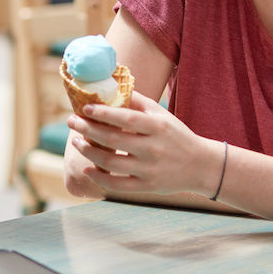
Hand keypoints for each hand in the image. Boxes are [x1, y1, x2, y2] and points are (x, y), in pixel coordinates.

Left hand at [66, 91, 218, 196]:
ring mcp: (149, 170)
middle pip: (113, 140)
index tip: (84, 108)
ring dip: (89, 152)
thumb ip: (138, 102)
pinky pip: (117, 185)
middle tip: (71, 121)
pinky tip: (87, 168)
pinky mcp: (147, 186)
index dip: (102, 113)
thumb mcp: (161, 115)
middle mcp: (153, 148)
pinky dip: (99, 177)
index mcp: (157, 127)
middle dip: (87, 130)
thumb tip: (112, 86)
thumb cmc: (176, 135)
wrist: (201, 165)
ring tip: (77, 142)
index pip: (125, 118)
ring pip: (111, 163)